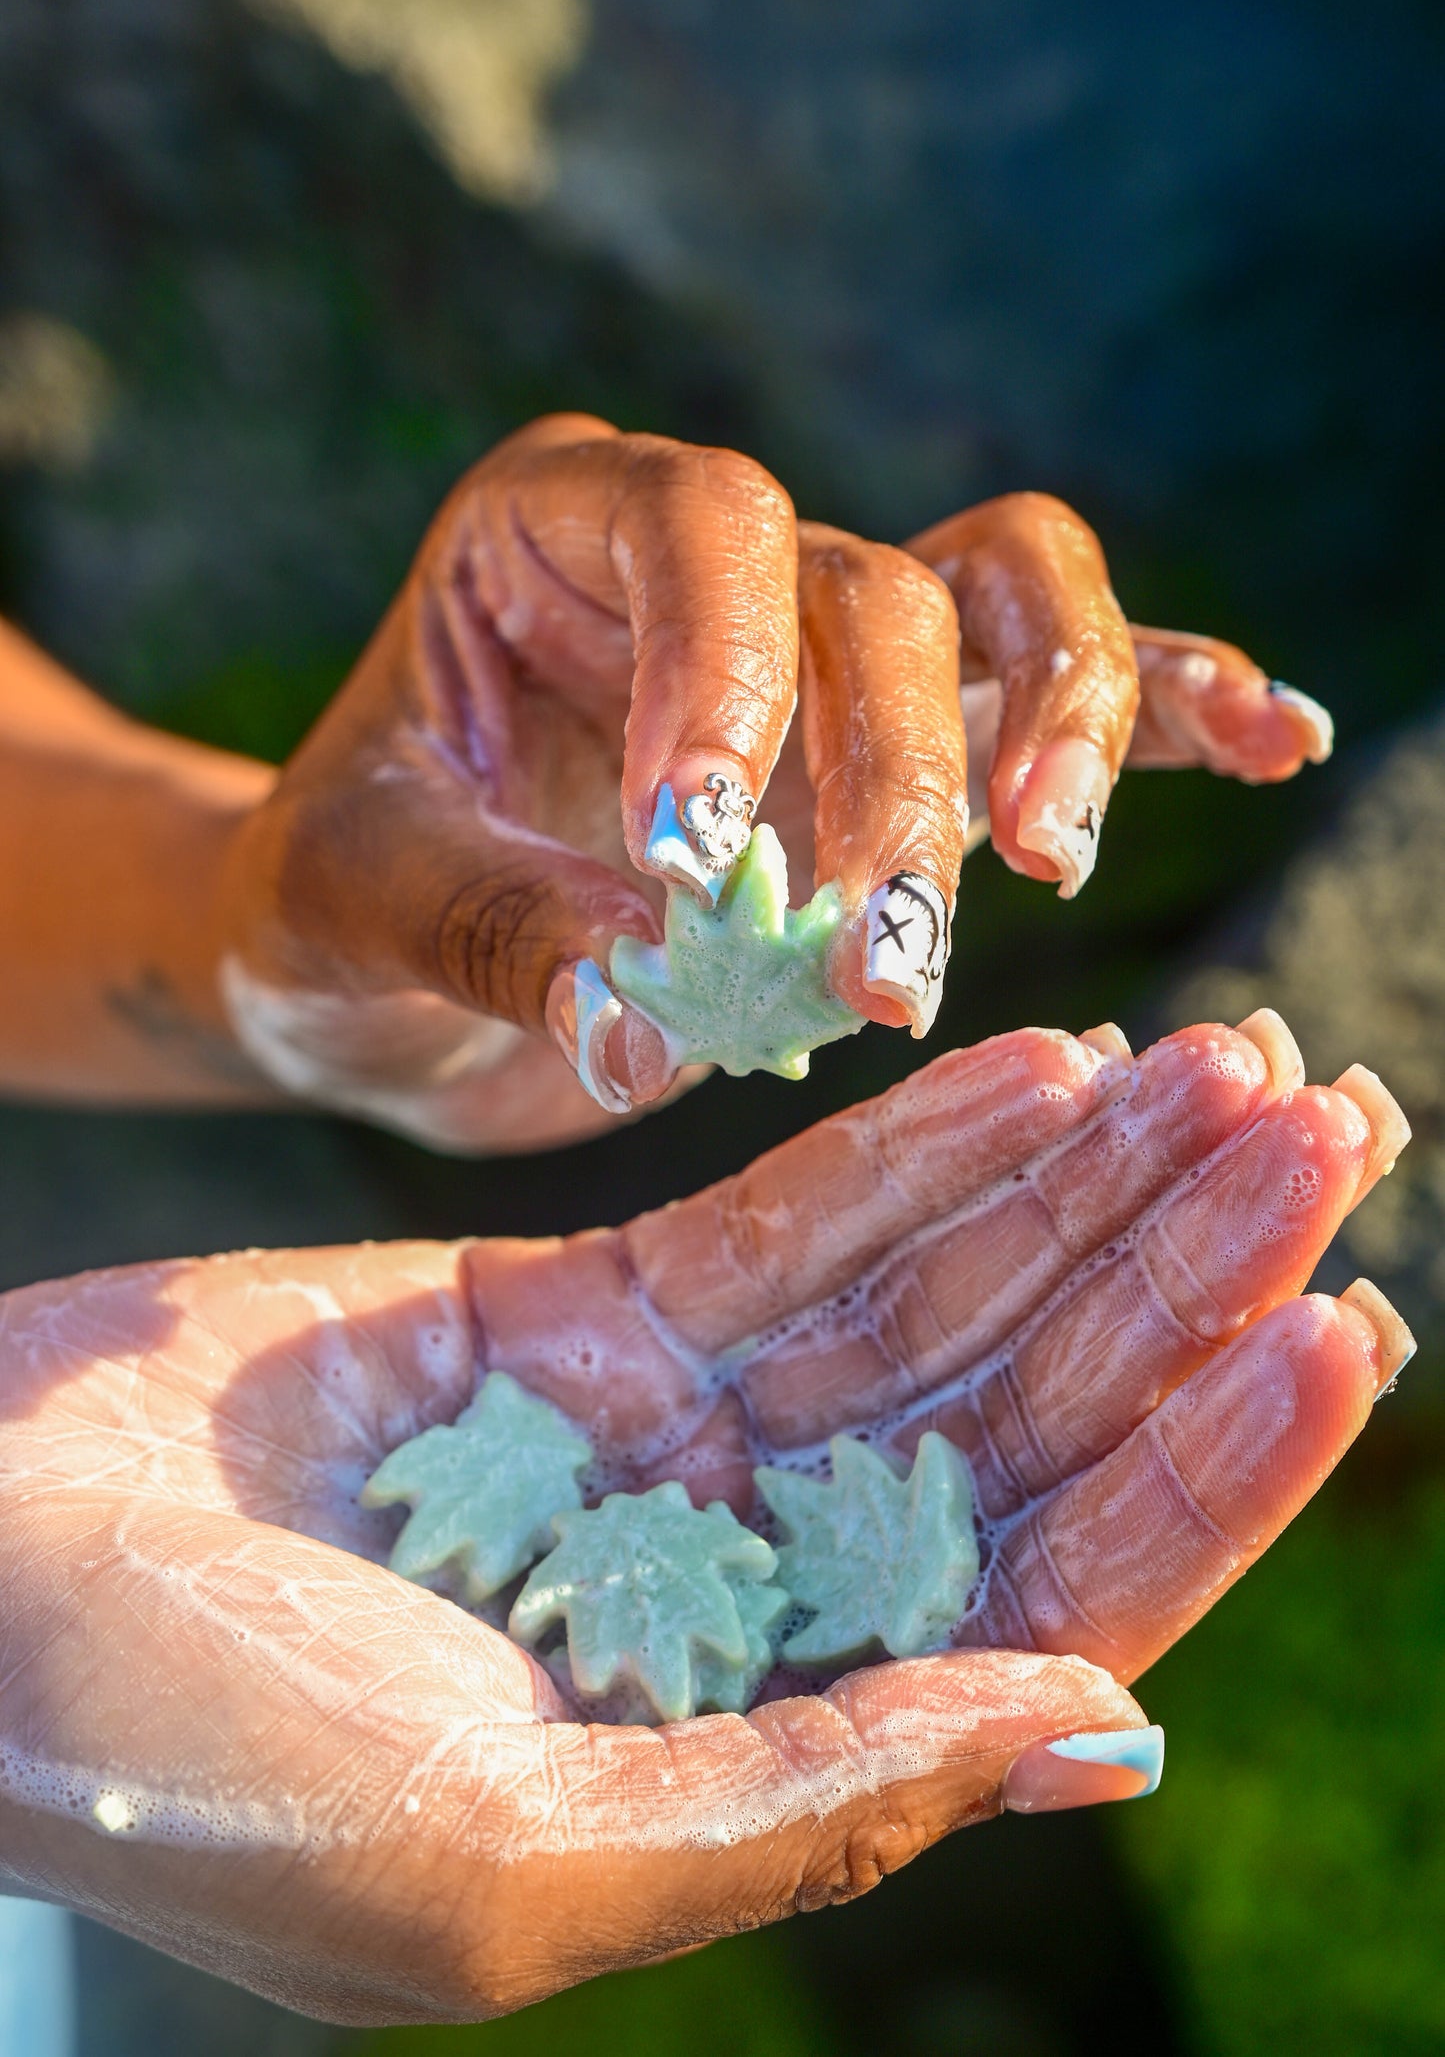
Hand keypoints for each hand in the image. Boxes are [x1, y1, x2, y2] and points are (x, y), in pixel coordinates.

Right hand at [0, 1015, 1406, 2024]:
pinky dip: (912, 1142)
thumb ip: (823, 1797)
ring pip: (927, 1293)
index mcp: (765, 1742)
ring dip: (1077, 1183)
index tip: (1335, 1331)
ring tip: (1224, 1071)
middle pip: (1016, 1414)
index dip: (1202, 1473)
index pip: (1047, 1594)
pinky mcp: (580, 1307)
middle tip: (1326, 1130)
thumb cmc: (196, 1770)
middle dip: (1176, 1279)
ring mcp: (672, 1434)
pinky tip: (1040, 1065)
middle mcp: (750, 1581)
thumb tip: (1107, 1733)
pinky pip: (782, 1212)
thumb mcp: (520, 1856)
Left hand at [214, 417, 1330, 1149]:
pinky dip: (1170, 700)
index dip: (729, 672)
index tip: (701, 860)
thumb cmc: (332, 906)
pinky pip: (1062, 687)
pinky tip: (1270, 736)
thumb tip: (646, 1012)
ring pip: (1008, 599)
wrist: (368, 956)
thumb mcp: (350, 909)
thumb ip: (484, 932)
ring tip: (1048, 866)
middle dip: (899, 779)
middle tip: (880, 966)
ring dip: (1061, 726)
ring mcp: (824, 645)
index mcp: (550, 530)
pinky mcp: (897, 747)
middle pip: (876, 592)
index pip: (700, 531)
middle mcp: (711, 560)